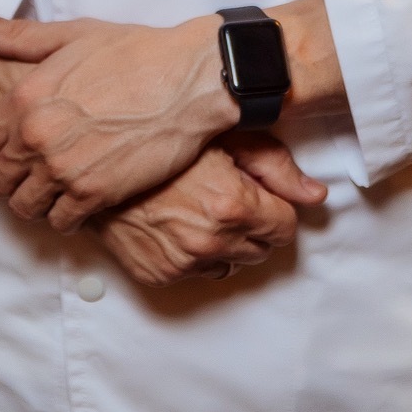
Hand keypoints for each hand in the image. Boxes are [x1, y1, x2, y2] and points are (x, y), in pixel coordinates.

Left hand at [0, 2, 238, 231]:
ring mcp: (63, 169)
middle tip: (32, 171)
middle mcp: (36, 137)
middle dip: (10, 178)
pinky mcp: (94, 194)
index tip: (7, 150)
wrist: (187, 79)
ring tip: (53, 188)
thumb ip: (16, 35)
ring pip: (24, 207)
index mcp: (24, 98)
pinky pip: (60, 222)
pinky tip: (79, 198)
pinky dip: (66, 215)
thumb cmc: (134, 52)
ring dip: (35, 200)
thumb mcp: (71, 35)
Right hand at [94, 134, 326, 286]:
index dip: (275, 205)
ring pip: (232, 263)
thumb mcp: (224, 136)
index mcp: (233, 205)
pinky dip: (196, 252)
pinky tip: (180, 221)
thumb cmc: (160, 139)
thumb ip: (276, 165)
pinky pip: (199, 273)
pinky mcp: (161, 275)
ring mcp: (184, 262)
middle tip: (228, 194)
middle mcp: (211, 240)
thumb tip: (315, 193)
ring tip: (201, 207)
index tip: (259, 192)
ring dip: (227, 241)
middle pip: (263, 248)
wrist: (97, 159)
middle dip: (254, 223)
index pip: (286, 226)